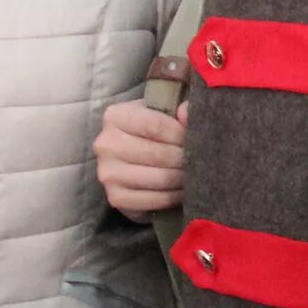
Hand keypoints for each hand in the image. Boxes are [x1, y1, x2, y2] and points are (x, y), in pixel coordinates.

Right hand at [93, 99, 189, 215]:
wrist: (132, 159)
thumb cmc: (153, 130)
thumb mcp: (163, 112)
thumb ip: (179, 108)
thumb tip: (186, 113)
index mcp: (114, 116)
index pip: (155, 126)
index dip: (180, 134)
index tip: (196, 138)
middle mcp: (105, 144)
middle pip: (159, 154)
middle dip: (185, 158)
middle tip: (201, 159)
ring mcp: (108, 173)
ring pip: (159, 178)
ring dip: (182, 178)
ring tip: (194, 173)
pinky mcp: (115, 198)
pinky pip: (154, 200)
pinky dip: (173, 196)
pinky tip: (182, 190)